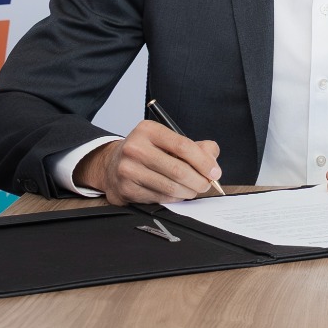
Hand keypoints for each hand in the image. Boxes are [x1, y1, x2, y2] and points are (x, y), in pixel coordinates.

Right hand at [74, 120, 221, 205]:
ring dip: (189, 191)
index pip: (183, 146)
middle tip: (206, 184)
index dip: (203, 162)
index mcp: (148, 130)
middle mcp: (135, 148)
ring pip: (170, 187)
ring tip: (194, 189)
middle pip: (178, 170)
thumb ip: (196, 146)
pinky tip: (177, 193)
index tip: (214, 172)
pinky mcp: (126, 189)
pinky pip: (160, 197)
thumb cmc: (148, 151)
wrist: (113, 165)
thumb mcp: (169, 140)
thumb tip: (212, 161)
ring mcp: (128, 170)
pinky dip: (175, 198)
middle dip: (199, 180)